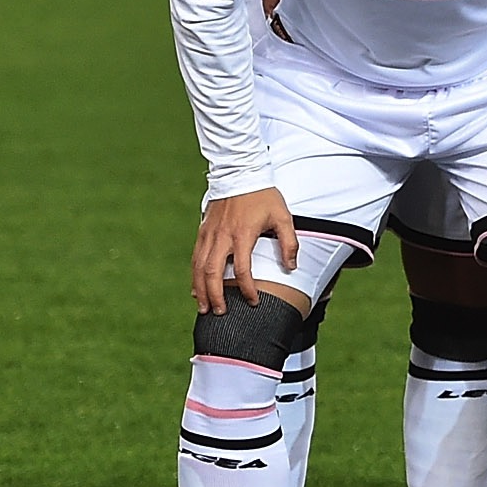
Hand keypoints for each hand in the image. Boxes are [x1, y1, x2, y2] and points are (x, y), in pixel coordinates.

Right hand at [193, 188, 298, 311]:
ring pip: (199, 268)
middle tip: (221, 312)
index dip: (247, 289)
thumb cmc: (264, 196)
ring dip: (201, 290)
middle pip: (213, 273)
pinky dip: (195, 276)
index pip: (242, 270)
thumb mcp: (283, 217)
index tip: (253, 301)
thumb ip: (289, 243)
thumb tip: (291, 267)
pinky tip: (197, 288)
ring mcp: (209, 234)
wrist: (240, 174)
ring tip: (204, 308)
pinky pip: (195, 258)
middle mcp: (222, 237)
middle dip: (215, 296)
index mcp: (243, 234)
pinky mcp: (202, 231)